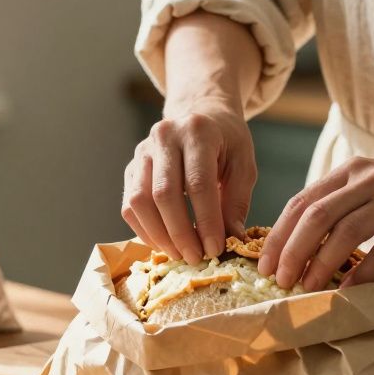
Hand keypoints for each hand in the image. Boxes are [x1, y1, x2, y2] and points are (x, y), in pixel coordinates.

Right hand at [121, 100, 256, 263]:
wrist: (201, 116)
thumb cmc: (226, 143)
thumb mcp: (243, 164)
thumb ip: (237, 200)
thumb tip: (232, 239)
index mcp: (198, 131)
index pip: (198, 183)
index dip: (206, 221)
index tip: (216, 249)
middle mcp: (164, 137)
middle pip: (164, 194)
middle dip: (181, 232)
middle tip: (197, 258)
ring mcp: (143, 151)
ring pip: (140, 201)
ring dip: (159, 235)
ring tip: (180, 254)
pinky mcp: (131, 168)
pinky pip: (129, 205)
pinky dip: (144, 230)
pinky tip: (164, 244)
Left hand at [257, 154, 373, 290]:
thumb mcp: (371, 185)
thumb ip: (340, 205)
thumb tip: (299, 244)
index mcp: (349, 172)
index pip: (302, 201)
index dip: (278, 234)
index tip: (264, 264)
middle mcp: (368, 180)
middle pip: (316, 216)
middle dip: (292, 251)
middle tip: (280, 280)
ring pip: (346, 231)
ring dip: (322, 263)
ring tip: (308, 288)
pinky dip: (364, 272)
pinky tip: (351, 290)